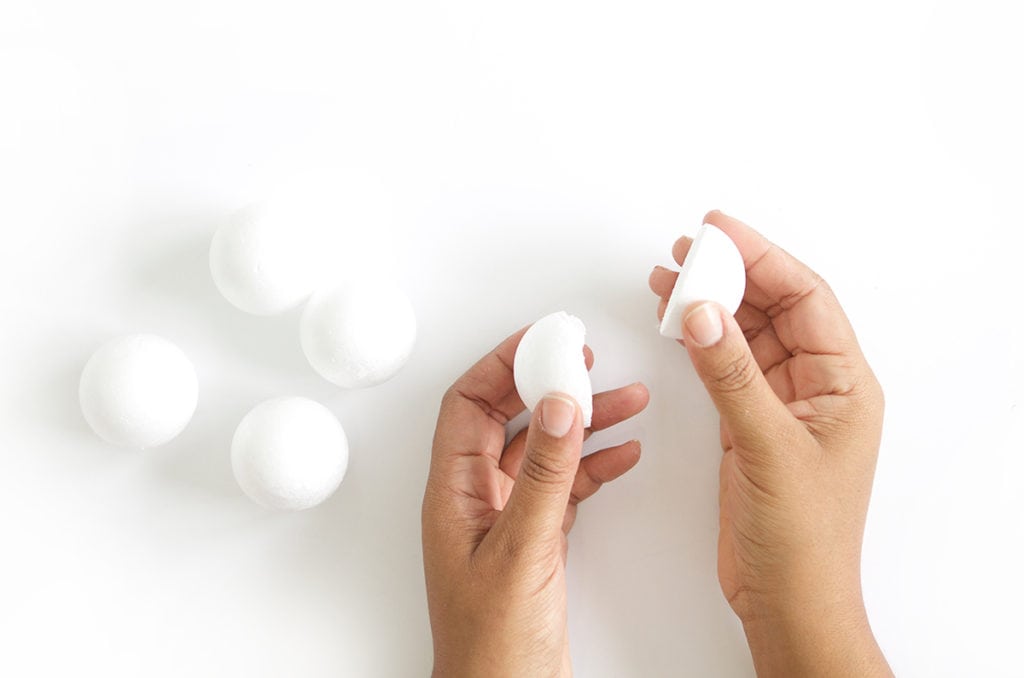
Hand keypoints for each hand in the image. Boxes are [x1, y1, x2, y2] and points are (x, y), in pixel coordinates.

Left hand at [422, 327, 648, 676]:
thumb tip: (559, 405)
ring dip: (584, 424)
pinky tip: (624, 454)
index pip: (468, 403)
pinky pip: (566, 486)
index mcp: (454, 492)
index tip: (544, 339)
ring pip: (545, 451)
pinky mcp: (537, 540)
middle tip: (586, 360)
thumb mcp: (522, 550)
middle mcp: (477, 498)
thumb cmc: (491, 647)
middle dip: (549, 385)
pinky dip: (595, 466)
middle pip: (509, 419)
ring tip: (627, 399)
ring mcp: (508, 518)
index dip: (502, 364)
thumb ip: (544, 476)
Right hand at [649, 211, 891, 676]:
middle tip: (688, 249)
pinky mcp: (748, 425)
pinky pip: (725, 366)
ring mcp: (779, 405)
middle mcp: (816, 387)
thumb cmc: (802, 538)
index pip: (805, 298)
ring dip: (711, 305)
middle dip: (732, 274)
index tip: (718, 231)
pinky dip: (699, 342)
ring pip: (745, 334)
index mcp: (845, 384)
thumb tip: (704, 312)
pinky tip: (677, 323)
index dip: (762, 258)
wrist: (785, 598)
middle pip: (774, 307)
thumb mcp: (768, 447)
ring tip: (670, 276)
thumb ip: (733, 375)